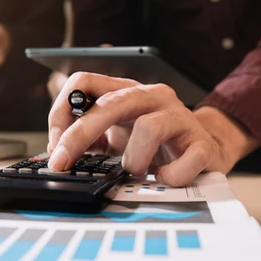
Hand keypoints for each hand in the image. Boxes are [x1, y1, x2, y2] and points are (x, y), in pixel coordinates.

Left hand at [46, 72, 257, 186]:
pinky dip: (169, 176)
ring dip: (133, 159)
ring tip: (134, 172)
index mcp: (126, 92)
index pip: (84, 82)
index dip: (62, 111)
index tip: (55, 146)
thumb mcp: (118, 137)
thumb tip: (58, 155)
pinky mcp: (201, 142)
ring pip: (149, 128)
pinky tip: (164, 178)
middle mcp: (152, 96)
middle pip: (110, 102)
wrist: (206, 150)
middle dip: (79, 134)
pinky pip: (184, 160)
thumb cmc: (157, 144)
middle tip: (62, 161)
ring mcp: (179, 117)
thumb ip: (91, 139)